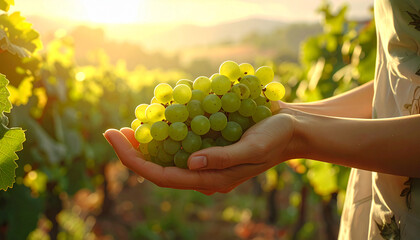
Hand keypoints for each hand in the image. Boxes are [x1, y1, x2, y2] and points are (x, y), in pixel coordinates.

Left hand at [104, 112, 294, 194]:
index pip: (163, 176)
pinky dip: (165, 132)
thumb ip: (223, 158)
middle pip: (160, 167)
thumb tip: (190, 163)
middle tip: (113, 131)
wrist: (292, 128)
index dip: (134, 160)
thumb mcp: (253, 148)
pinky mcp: (210, 145)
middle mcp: (205, 172)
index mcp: (212, 179)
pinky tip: (157, 119)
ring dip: (147, 143)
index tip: (113, 137)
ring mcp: (207, 160)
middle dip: (134, 152)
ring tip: (128, 125)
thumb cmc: (276, 137)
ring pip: (168, 156)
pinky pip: (181, 143)